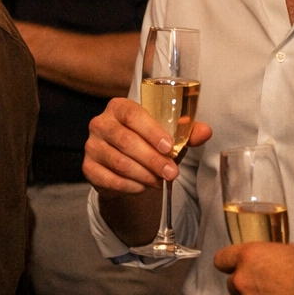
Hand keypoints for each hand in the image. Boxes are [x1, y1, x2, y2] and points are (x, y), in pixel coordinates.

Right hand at [84, 97, 211, 195]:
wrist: (123, 165)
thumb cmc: (147, 143)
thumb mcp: (166, 136)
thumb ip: (186, 133)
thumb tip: (205, 131)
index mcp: (119, 107)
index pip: (133, 115)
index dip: (151, 131)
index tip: (168, 147)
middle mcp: (100, 123)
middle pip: (126, 141)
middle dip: (152, 160)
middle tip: (171, 173)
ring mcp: (92, 146)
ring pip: (119, 163)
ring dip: (144, 175)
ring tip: (160, 181)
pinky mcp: (88, 168)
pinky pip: (110, 180)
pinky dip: (131, 186)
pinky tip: (143, 186)